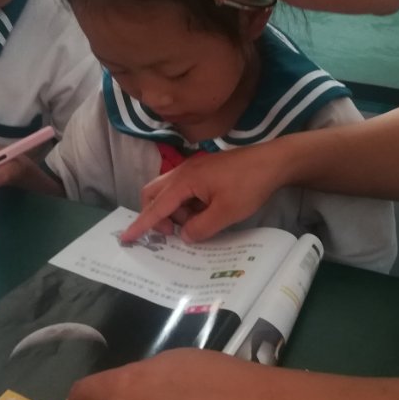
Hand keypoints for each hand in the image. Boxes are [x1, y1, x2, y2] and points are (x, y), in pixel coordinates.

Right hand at [122, 142, 287, 243]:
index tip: (126, 237)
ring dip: (175, 211)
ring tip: (198, 223)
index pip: (156, 206)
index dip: (141, 224)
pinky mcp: (203, 170)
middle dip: (156, 215)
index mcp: (185, 180)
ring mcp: (193, 168)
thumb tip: (184, 236)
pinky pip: (183, 189)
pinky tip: (205, 213)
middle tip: (174, 232)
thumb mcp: (226, 213)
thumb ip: (201, 227)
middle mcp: (183, 171)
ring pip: (169, 192)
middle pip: (154, 193)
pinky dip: (186, 204)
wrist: (272, 162)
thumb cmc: (249, 185)